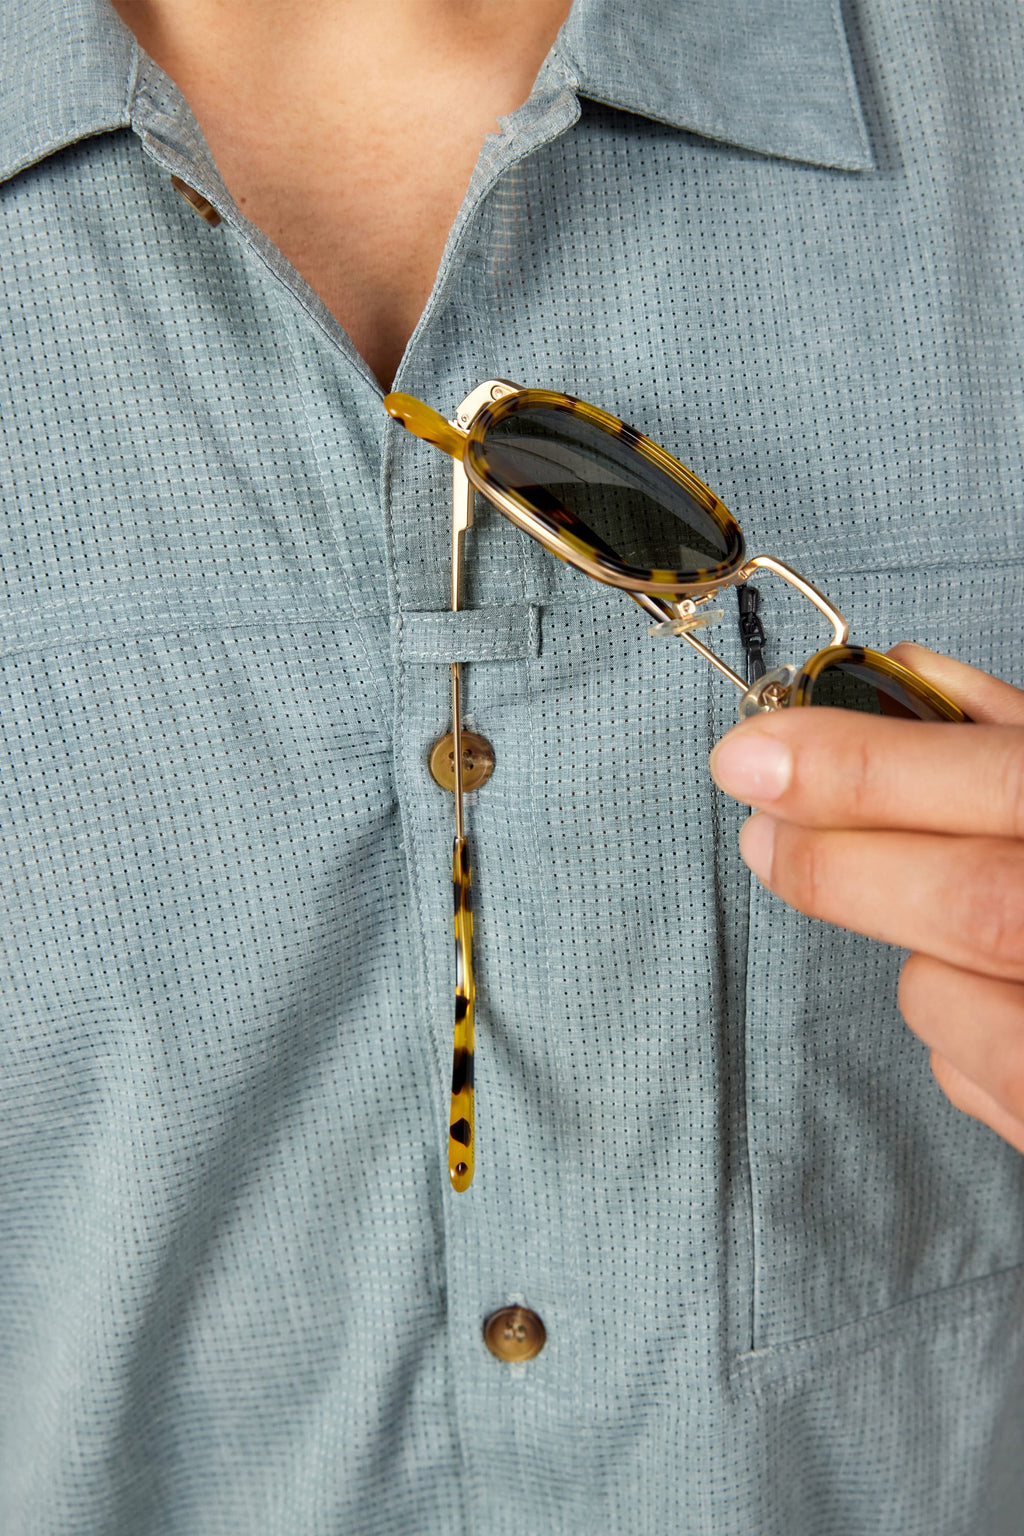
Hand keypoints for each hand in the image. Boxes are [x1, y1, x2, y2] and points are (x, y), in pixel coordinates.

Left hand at [709, 644, 1023, 1153]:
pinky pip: (965, 1075)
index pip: (1002, 785)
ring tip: (959, 925)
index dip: (864, 767)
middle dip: (836, 862)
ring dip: (911, 951)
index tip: (754, 754)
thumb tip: (904, 672)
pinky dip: (951, 1026)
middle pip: (968, 906)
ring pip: (946, 998)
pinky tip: (1005, 994)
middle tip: (765, 830)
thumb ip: (1015, 731)